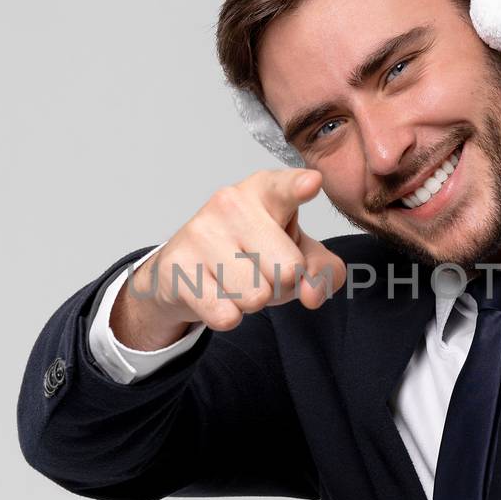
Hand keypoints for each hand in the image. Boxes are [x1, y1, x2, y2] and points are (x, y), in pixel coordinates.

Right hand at [111, 168, 347, 344]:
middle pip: (288, 270)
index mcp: (265, 191)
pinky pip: (226, 315)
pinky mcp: (178, 265)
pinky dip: (227, 316)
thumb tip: (311, 295)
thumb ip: (323, 271)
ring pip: (256, 297)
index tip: (311, 183)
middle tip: (260, 270)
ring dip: (252, 301)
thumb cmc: (248, 254)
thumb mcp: (295, 255)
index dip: (299, 187)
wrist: (182, 270)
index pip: (285, 189)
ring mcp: (201, 232)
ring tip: (235, 281)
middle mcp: (231, 203)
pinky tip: (215, 294)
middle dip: (282, 285)